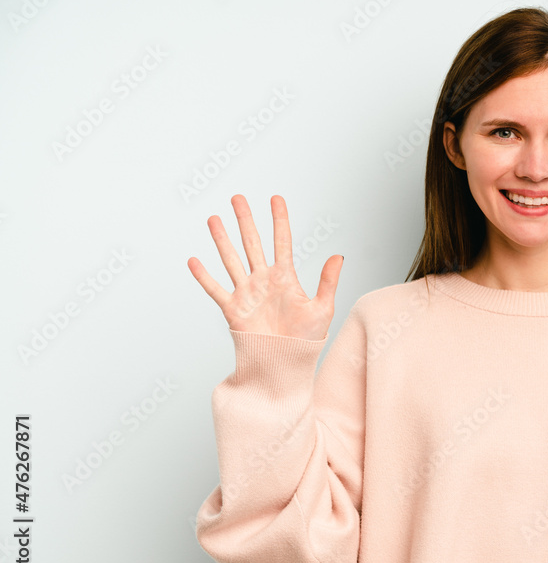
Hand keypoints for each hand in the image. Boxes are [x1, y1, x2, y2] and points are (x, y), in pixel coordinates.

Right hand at [187, 194, 343, 340]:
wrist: (287, 364)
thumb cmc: (307, 340)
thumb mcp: (322, 308)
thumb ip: (328, 281)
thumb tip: (339, 256)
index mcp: (285, 278)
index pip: (282, 242)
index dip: (279, 220)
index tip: (276, 198)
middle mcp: (264, 281)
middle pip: (253, 244)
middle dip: (245, 220)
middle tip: (238, 197)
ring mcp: (247, 294)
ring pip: (232, 260)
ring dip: (222, 240)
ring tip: (214, 219)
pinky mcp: (234, 310)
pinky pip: (216, 290)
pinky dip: (204, 277)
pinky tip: (194, 260)